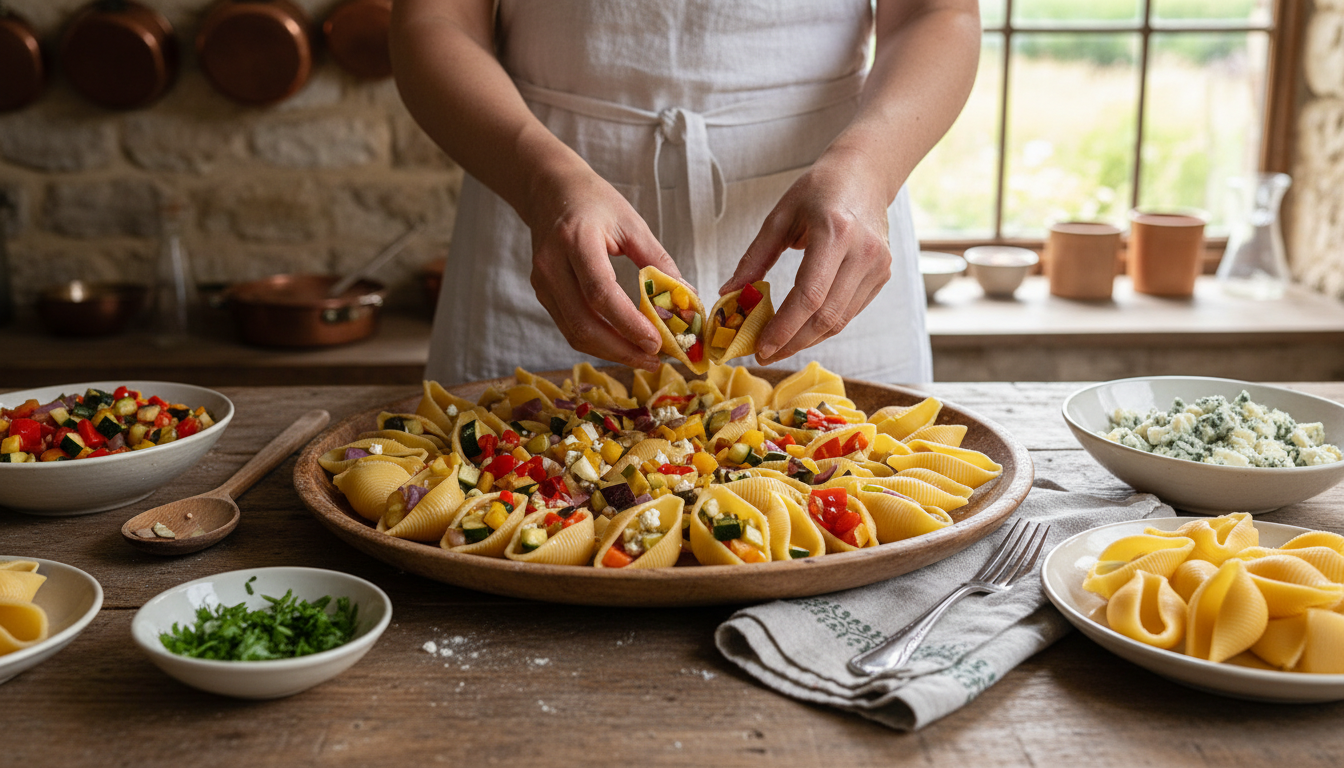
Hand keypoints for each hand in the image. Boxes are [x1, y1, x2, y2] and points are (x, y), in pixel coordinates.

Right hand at [525, 169, 681, 370]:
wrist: (549, 190)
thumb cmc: (593, 201)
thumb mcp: (631, 222)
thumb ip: (658, 260)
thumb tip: (685, 297)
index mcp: (576, 241)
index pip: (600, 292)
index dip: (628, 323)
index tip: (657, 341)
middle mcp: (552, 266)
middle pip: (583, 323)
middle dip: (621, 350)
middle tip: (655, 359)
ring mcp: (542, 284)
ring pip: (575, 333)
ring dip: (611, 352)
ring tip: (644, 358)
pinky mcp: (543, 295)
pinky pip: (570, 328)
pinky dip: (599, 342)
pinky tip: (624, 344)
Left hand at [721, 148, 893, 364]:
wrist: (865, 174)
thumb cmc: (818, 190)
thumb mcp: (779, 216)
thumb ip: (754, 257)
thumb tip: (728, 293)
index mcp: (836, 232)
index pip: (810, 296)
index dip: (785, 328)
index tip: (761, 347)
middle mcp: (864, 252)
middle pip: (826, 316)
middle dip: (793, 342)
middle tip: (764, 354)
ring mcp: (878, 266)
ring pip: (840, 321)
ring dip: (807, 339)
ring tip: (778, 347)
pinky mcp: (882, 275)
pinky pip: (849, 312)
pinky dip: (823, 326)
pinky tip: (801, 330)